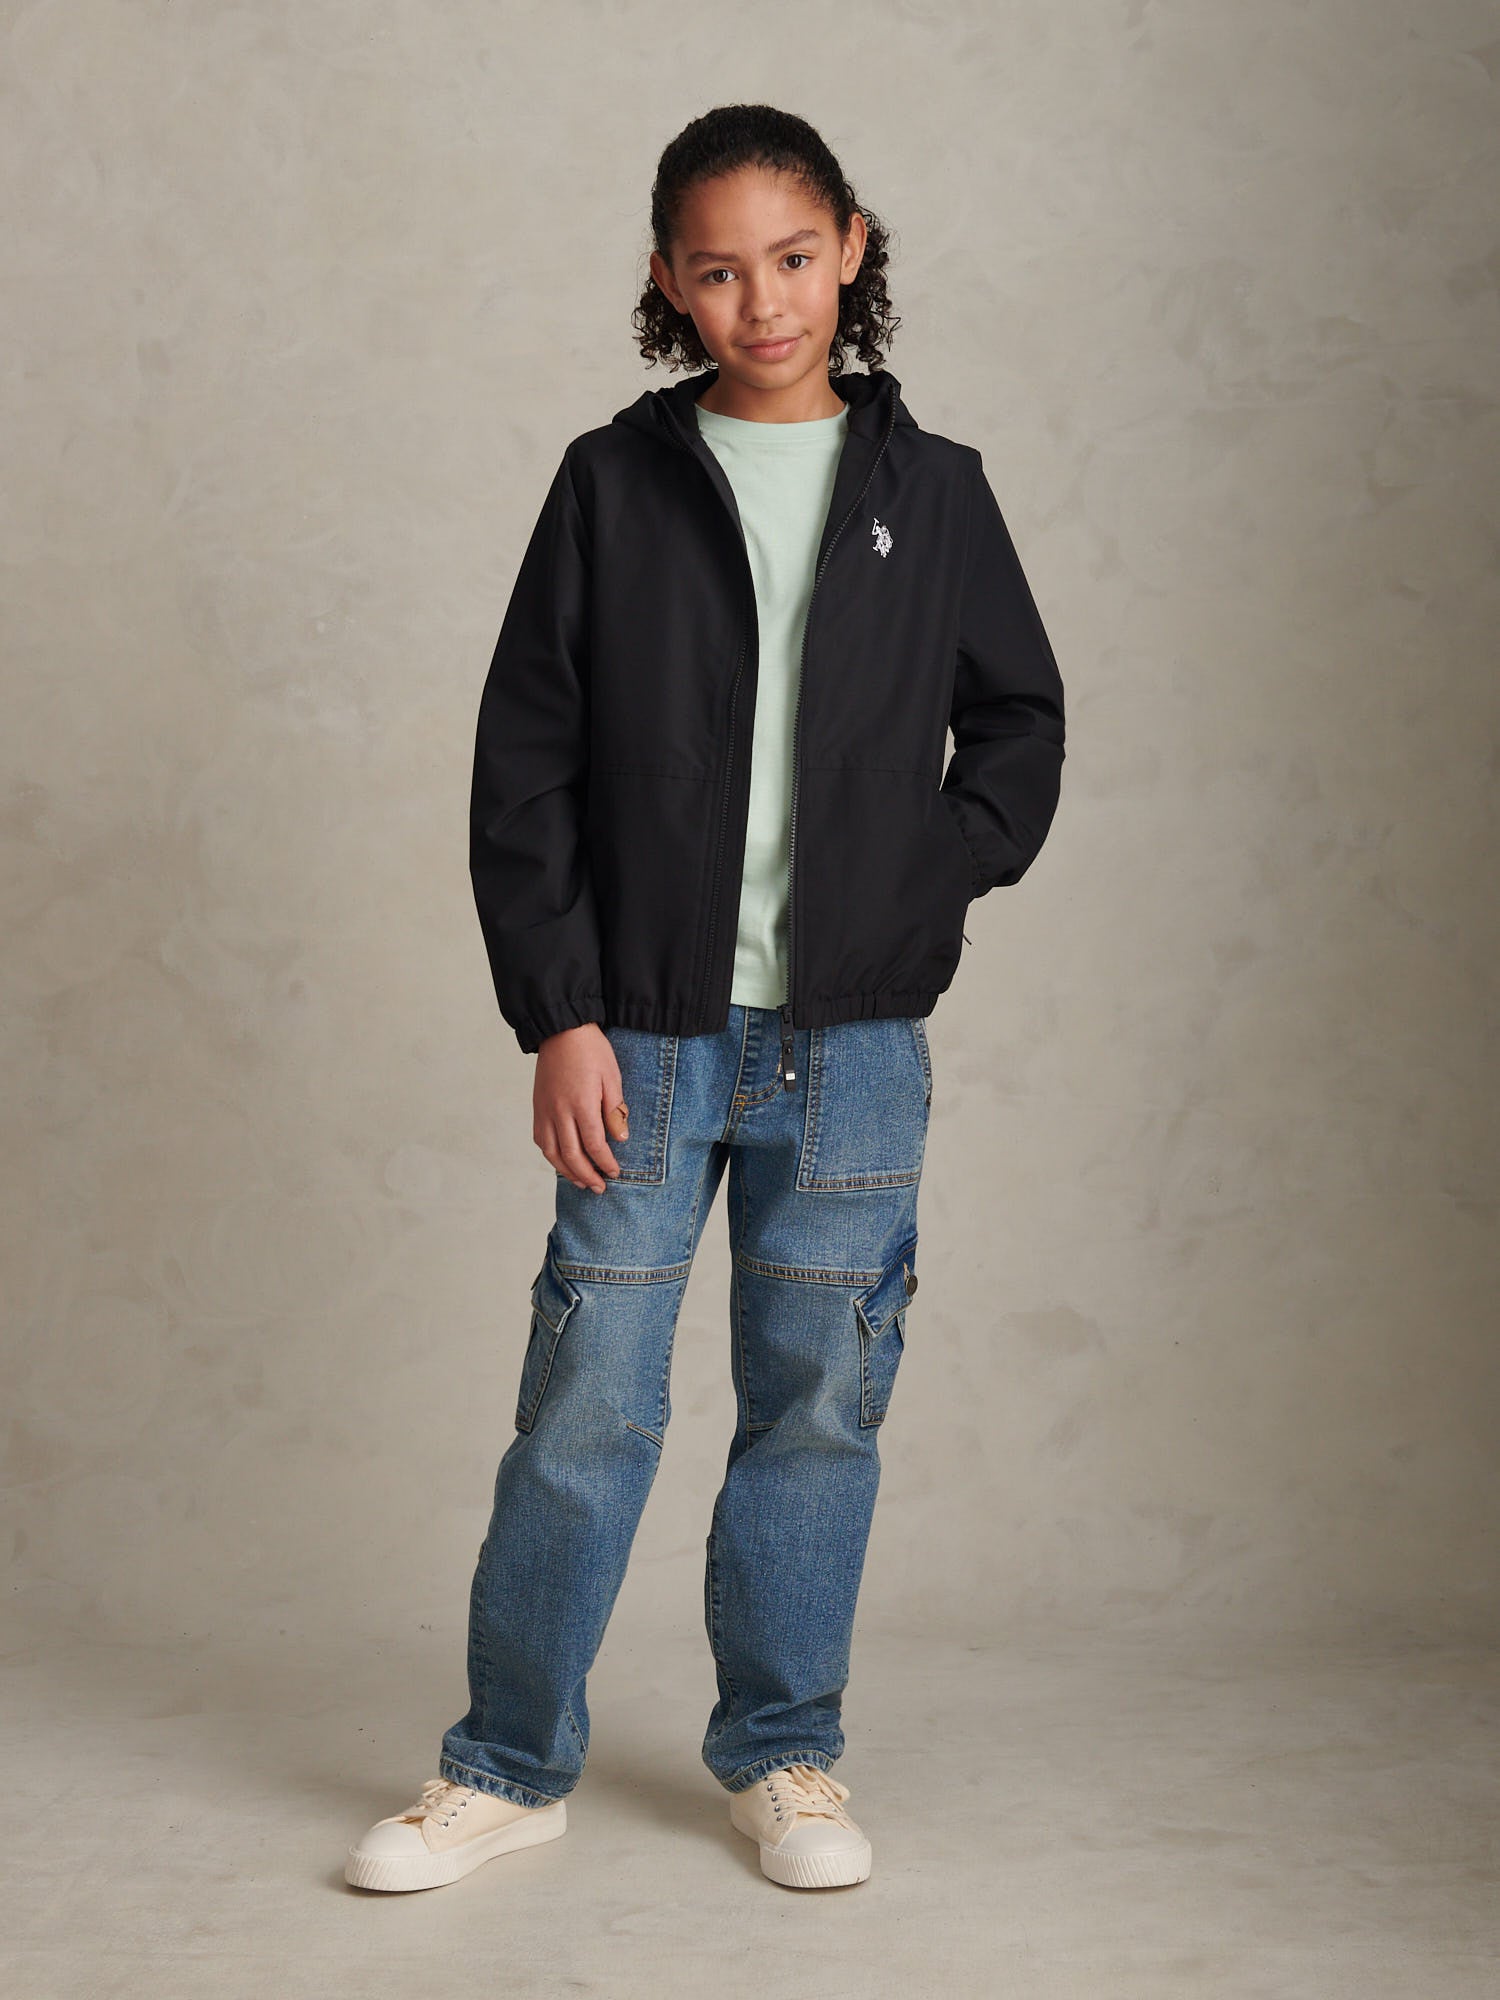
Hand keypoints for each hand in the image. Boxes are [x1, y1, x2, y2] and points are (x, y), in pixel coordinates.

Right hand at [534, 1024, 629, 1191]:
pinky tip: (561, 1161)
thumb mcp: (612, 1076)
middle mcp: (559, 1111)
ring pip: (552, 1152)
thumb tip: (620, 1138)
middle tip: (600, 1188)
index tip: (615, 1172)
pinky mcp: (537, 1106)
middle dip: (587, 1175)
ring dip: (567, 1171)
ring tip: (581, 1182)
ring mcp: (545, 1110)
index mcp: (581, 1104)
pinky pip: (540, 1139)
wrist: (561, 1029)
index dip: (605, 1163)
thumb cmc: (591, 1050)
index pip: (594, 1144)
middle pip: (572, 1155)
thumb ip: (614, 1110)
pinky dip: (551, 1155)